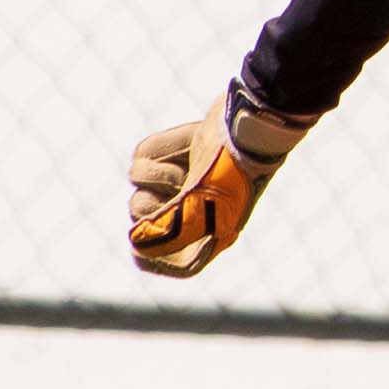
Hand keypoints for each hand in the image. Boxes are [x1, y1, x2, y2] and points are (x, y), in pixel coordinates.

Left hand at [126, 82, 312, 276]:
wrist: (252, 126)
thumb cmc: (233, 174)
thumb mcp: (200, 209)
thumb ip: (166, 232)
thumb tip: (136, 243)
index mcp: (210, 234)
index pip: (175, 262)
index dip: (152, 256)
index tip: (139, 244)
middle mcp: (196, 211)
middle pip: (142, 219)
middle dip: (148, 206)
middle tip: (173, 193)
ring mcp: (184, 180)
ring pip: (139, 183)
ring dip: (157, 173)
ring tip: (189, 166)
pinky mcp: (176, 152)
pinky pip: (143, 156)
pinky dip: (158, 149)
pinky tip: (184, 147)